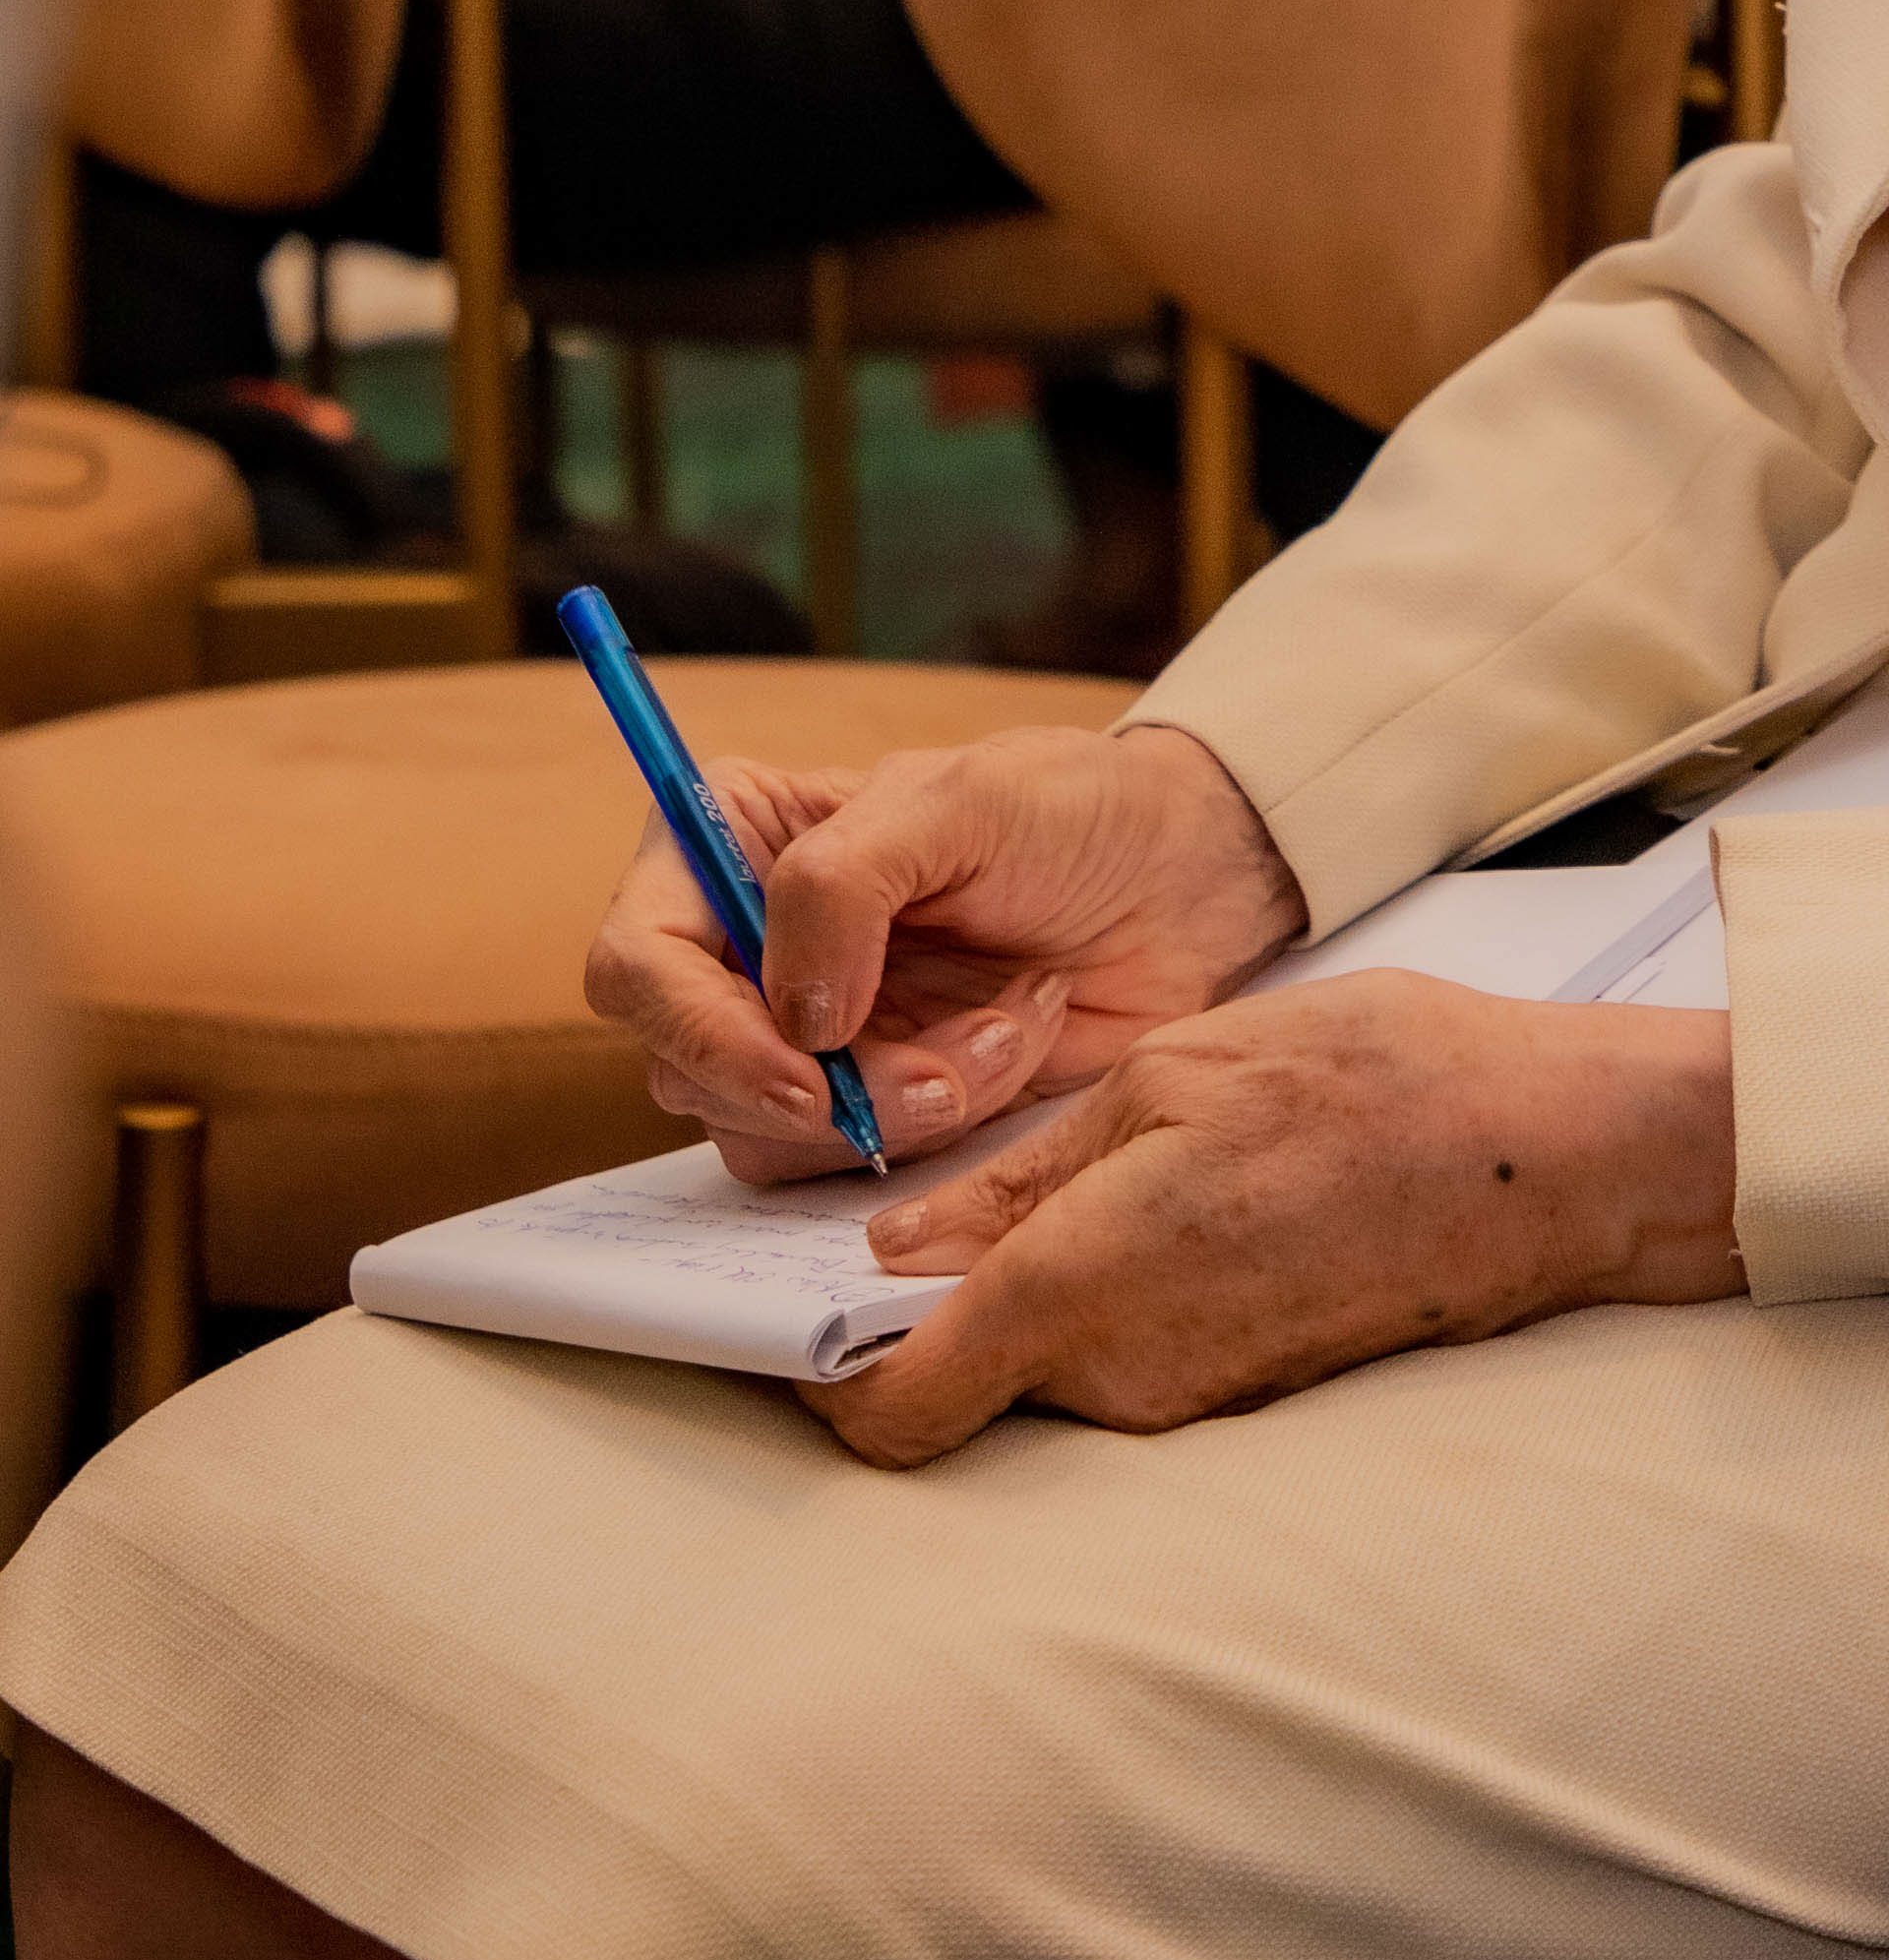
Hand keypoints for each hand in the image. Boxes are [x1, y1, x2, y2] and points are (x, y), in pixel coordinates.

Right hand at [583, 723, 1302, 1182]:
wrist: (1181, 883)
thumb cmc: (1071, 809)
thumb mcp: (959, 800)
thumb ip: (843, 882)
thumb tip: (790, 1014)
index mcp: (734, 845)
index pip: (637, 962)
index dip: (698, 1029)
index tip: (803, 1065)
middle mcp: (746, 948)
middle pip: (687, 1070)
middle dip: (817, 1089)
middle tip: (934, 1070)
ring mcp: (807, 1034)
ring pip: (768, 1134)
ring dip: (893, 1105)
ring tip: (1003, 1028)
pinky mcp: (874, 1098)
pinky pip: (855, 1160)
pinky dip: (940, 1122)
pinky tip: (1013, 1045)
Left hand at [811, 978, 1743, 1462]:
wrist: (1548, 1157)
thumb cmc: (1368, 1084)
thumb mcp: (1168, 1073)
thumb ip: (1022, 1175)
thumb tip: (905, 1247)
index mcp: (1078, 1290)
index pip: (890, 1415)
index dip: (822, 1376)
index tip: (802, 1308)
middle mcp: (1121, 1379)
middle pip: (959, 1387)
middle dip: (927, 1314)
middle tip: (938, 1196)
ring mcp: (1188, 1399)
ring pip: (1042, 1371)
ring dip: (1027, 1296)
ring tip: (1080, 1170)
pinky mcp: (1242, 1390)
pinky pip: (1125, 1361)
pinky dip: (1109, 1300)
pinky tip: (1163, 1202)